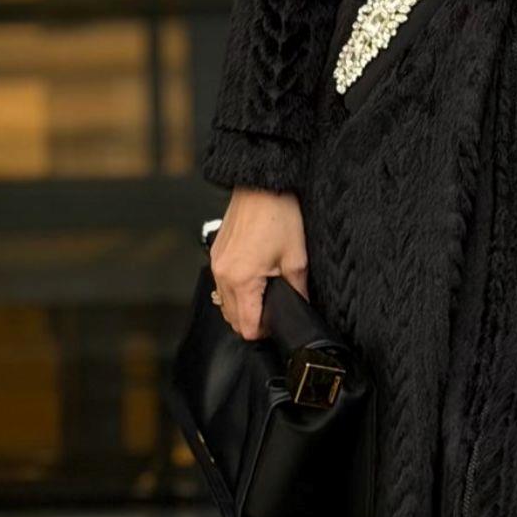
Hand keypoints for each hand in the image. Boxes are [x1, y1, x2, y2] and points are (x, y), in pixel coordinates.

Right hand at [210, 184, 309, 340]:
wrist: (262, 186)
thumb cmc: (279, 216)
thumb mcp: (296, 258)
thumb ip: (298, 290)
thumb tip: (300, 307)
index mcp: (242, 280)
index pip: (247, 327)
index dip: (264, 331)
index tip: (278, 323)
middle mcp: (223, 275)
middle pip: (232, 320)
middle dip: (253, 321)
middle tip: (275, 310)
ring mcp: (216, 264)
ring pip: (225, 304)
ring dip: (243, 307)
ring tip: (265, 295)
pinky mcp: (216, 255)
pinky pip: (221, 285)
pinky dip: (235, 290)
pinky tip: (254, 280)